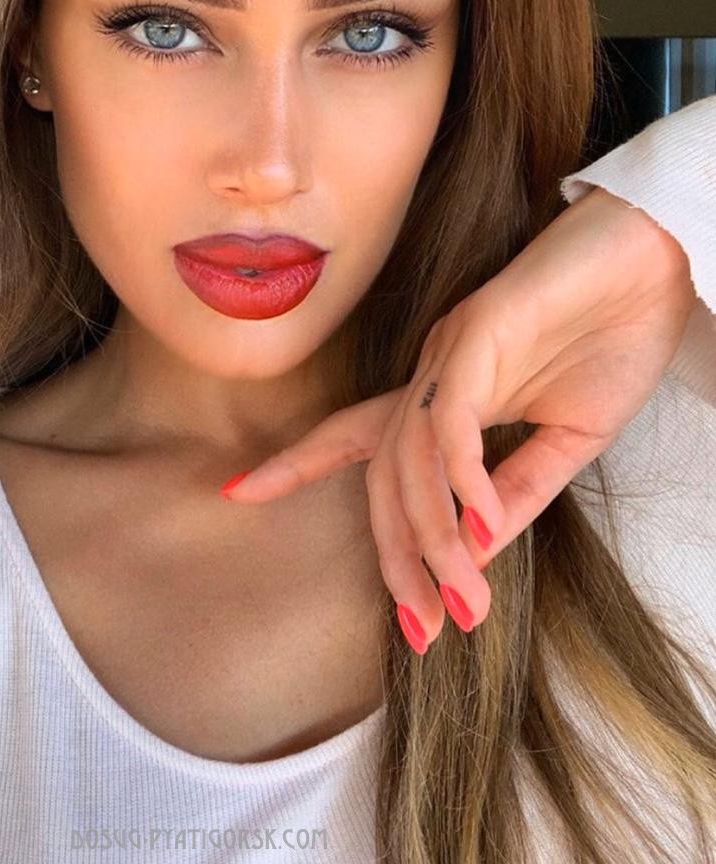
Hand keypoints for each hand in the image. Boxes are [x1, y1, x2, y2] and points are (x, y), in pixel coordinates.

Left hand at [222, 186, 697, 652]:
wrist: (655, 265)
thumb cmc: (613, 339)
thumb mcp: (567, 440)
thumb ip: (517, 491)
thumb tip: (473, 552)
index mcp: (446, 394)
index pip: (358, 436)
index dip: (297, 463)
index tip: (239, 492)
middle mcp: (434, 374)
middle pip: (381, 471)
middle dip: (393, 554)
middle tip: (420, 629)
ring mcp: (451, 353)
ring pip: (410, 458)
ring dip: (435, 538)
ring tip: (465, 602)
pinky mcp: (479, 334)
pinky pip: (450, 421)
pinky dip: (461, 479)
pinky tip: (482, 527)